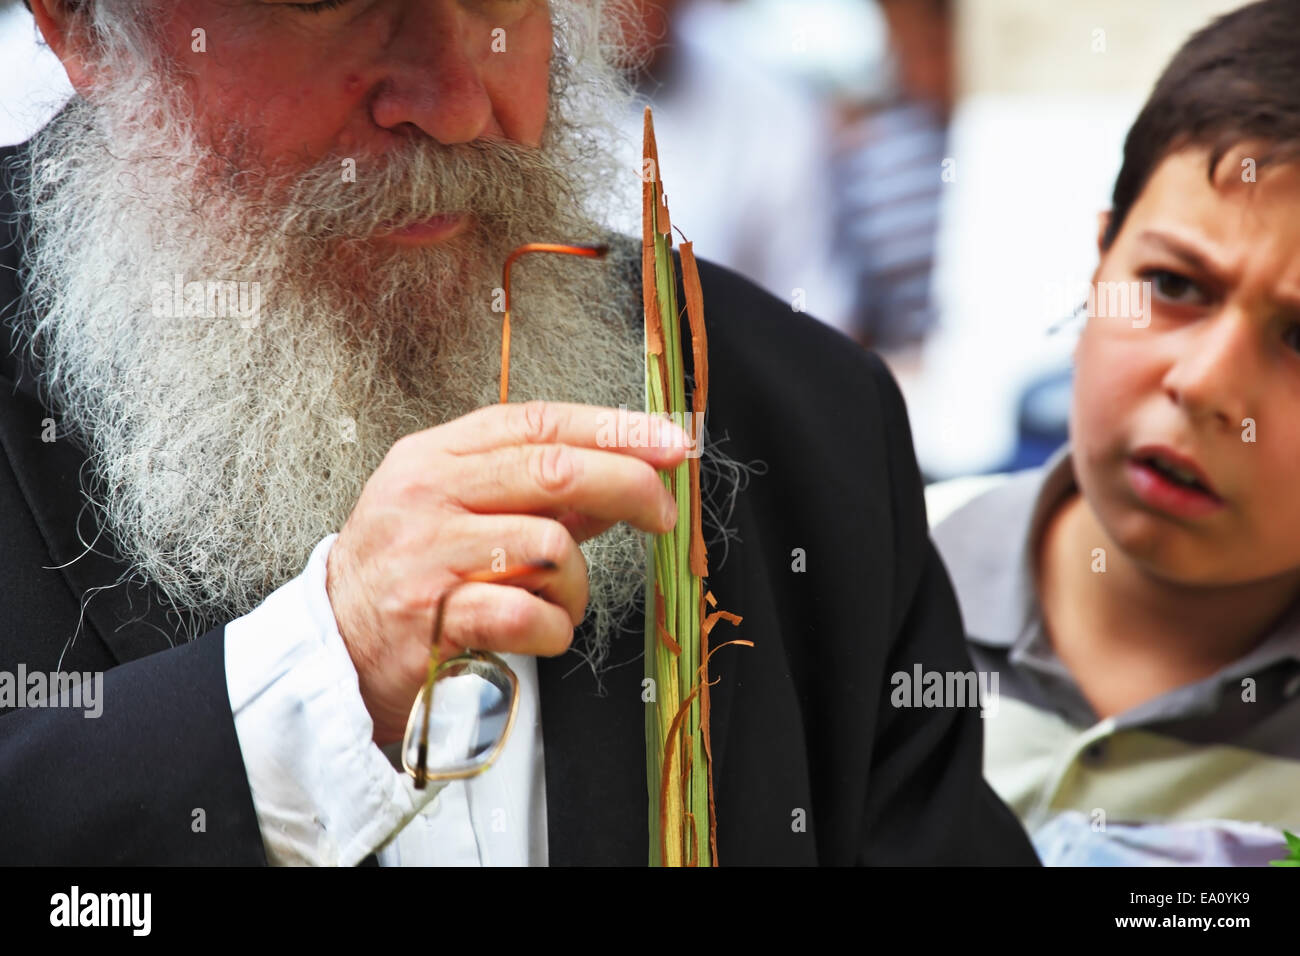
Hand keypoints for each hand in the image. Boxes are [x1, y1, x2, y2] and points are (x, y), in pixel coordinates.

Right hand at [325, 400, 689, 744]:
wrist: (331, 647)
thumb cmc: (409, 575)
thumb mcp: (462, 512)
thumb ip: (540, 493)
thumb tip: (629, 472)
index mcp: (437, 456)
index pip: (539, 422)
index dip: (614, 429)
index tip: (671, 442)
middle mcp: (427, 494)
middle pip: (553, 471)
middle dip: (628, 486)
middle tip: (663, 515)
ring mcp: (426, 555)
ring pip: (550, 548)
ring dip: (577, 585)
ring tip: (558, 602)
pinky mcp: (431, 619)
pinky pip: (529, 614)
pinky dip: (554, 628)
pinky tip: (540, 634)